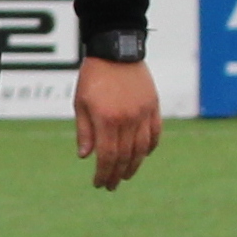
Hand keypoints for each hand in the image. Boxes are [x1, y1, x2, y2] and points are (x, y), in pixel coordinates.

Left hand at [72, 58, 160, 191]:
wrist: (116, 51)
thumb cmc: (93, 77)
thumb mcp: (80, 103)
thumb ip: (84, 131)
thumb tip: (86, 157)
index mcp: (107, 119)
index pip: (107, 156)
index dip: (103, 173)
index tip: (98, 184)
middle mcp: (128, 119)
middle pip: (126, 156)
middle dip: (117, 174)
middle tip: (110, 186)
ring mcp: (143, 113)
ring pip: (142, 148)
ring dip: (134, 166)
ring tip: (125, 175)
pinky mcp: (153, 106)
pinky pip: (155, 133)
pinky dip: (150, 147)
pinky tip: (143, 155)